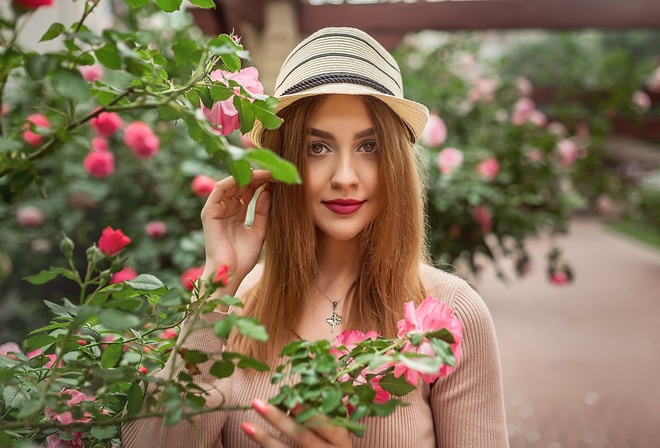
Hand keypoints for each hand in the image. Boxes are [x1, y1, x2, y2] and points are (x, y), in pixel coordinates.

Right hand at [200, 170, 272, 292]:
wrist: (231, 273)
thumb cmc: (244, 257)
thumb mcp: (259, 230)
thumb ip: (262, 211)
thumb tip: (269, 190)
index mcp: (237, 213)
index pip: (249, 191)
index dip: (262, 182)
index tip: (278, 175)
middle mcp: (226, 208)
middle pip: (241, 185)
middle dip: (257, 176)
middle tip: (274, 169)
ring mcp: (217, 209)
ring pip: (232, 184)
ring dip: (248, 176)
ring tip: (265, 172)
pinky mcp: (209, 212)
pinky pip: (220, 190)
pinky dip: (234, 181)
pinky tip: (250, 177)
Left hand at [241, 399, 352, 447]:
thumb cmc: (337, 442)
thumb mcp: (340, 426)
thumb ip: (328, 406)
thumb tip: (318, 371)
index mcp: (341, 440)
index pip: (327, 425)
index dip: (311, 413)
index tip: (293, 400)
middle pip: (302, 436)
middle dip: (278, 419)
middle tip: (257, 402)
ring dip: (264, 438)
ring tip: (245, 424)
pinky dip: (265, 446)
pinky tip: (252, 434)